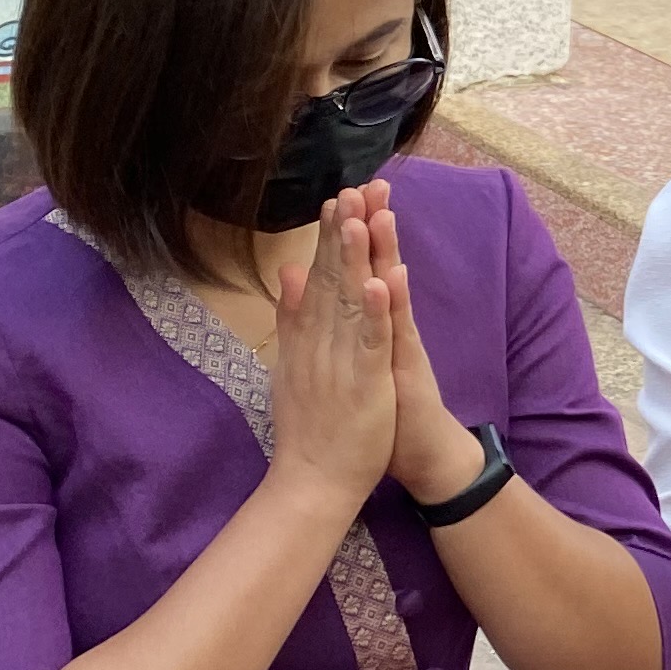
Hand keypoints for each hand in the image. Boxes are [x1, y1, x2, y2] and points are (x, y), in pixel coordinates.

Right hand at [265, 208, 397, 508]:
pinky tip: (382, 280)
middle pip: (332, 278)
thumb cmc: (310, 423)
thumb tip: (288, 271)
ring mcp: (341, 359)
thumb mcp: (293, 362)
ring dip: (355, 259)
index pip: (318, 276)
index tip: (336, 198)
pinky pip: (372, 341)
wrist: (311, 481)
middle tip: (350, 188)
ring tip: (361, 218)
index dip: (328, 237)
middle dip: (342, 233)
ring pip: (351, 300)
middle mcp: (320, 340)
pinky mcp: (365, 381)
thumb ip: (291, 317)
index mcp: (308, 335)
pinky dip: (377, 312)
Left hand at [345, 186, 482, 506]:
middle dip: (373, 225)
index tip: (343, 193)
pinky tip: (391, 276)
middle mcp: (390, 327)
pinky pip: (398, 332)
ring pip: (392, 291)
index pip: (360, 270)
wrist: (423, 455)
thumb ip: (340, 325)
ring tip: (380, 213)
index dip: (351, 233)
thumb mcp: (359, 363)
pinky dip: (394, 305)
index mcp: (372, 325)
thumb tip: (316, 292)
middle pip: (380, 267)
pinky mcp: (407, 368)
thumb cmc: (387, 411)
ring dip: (386, 251)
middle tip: (370, 183)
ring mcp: (401, 344)